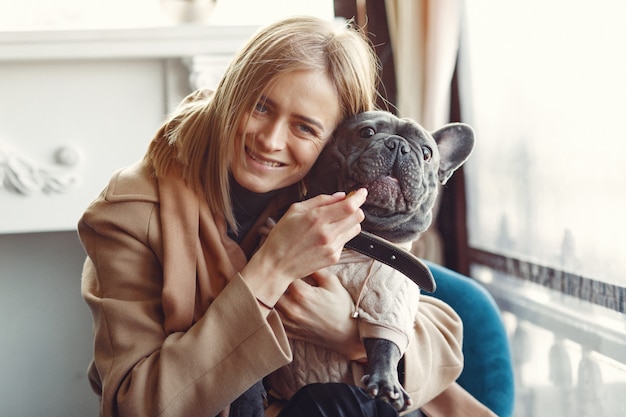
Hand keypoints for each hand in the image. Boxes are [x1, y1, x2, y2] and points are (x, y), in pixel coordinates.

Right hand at [242, 189, 366, 305]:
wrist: (277, 265)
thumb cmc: (282, 236)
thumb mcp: (295, 210)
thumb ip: (319, 200)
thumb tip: (340, 196)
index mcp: (317, 218)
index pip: (349, 206)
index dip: (359, 197)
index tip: (362, 192)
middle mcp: (327, 234)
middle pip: (358, 216)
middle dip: (355, 208)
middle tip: (346, 206)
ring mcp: (332, 247)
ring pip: (355, 229)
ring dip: (350, 221)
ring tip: (335, 222)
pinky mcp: (334, 257)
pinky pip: (346, 241)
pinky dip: (341, 235)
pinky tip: (326, 236)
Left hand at [275, 269, 365, 359]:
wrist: (347, 335)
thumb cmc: (342, 308)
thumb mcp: (333, 283)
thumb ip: (316, 270)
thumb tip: (303, 260)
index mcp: (302, 294)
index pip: (283, 274)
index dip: (285, 267)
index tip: (287, 264)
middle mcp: (292, 309)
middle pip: (272, 290)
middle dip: (276, 281)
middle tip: (280, 275)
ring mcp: (289, 322)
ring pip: (269, 305)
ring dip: (272, 296)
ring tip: (277, 289)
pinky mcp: (289, 332)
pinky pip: (272, 320)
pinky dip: (272, 311)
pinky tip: (278, 305)